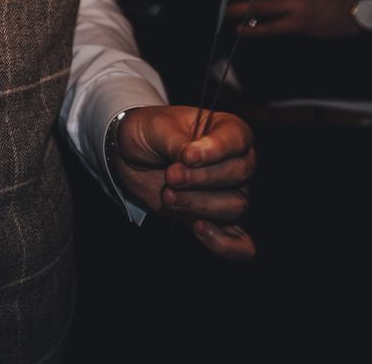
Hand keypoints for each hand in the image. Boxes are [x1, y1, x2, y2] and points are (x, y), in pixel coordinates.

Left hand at [111, 106, 255, 259]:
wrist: (132, 154)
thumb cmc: (149, 132)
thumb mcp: (155, 127)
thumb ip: (176, 142)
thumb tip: (190, 159)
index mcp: (227, 130)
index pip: (238, 139)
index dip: (215, 150)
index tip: (187, 157)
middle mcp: (237, 161)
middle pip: (238, 174)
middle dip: (201, 179)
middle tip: (170, 176)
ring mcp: (231, 193)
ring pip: (235, 205)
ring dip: (198, 204)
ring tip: (168, 195)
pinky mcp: (218, 221)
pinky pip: (239, 243)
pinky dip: (224, 243)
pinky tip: (199, 229)